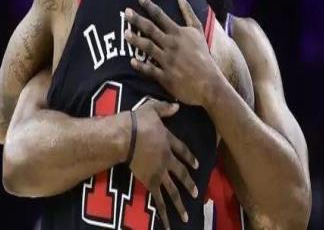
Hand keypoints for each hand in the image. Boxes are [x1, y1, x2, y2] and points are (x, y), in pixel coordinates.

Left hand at [125, 0, 220, 105]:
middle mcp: (172, 45)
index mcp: (179, 33)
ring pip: (148, 47)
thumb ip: (188, 11)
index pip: (160, 16)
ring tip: (125, 33)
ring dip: (135, 40)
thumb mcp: (198, 31)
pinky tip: (132, 61)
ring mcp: (168, 61)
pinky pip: (149, 70)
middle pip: (151, 29)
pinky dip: (140, 66)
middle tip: (126, 12)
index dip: (149, 5)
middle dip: (137, 19)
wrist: (210, 83)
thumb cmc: (203, 55)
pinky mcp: (165, 77)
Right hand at [130, 99, 198, 228]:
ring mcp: (160, 171)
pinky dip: (163, 211)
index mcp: (169, 141)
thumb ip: (165, 108)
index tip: (197, 165)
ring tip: (186, 216)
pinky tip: (167, 223)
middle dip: (189, 184)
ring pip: (173, 190)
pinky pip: (158, 198)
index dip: (190, 158)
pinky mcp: (149, 181)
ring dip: (180, 203)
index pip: (183, 151)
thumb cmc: (138, 121)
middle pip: (182, 173)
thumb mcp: (152, 109)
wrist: (126, 137)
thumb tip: (177, 105)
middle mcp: (168, 159)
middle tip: (197, 194)